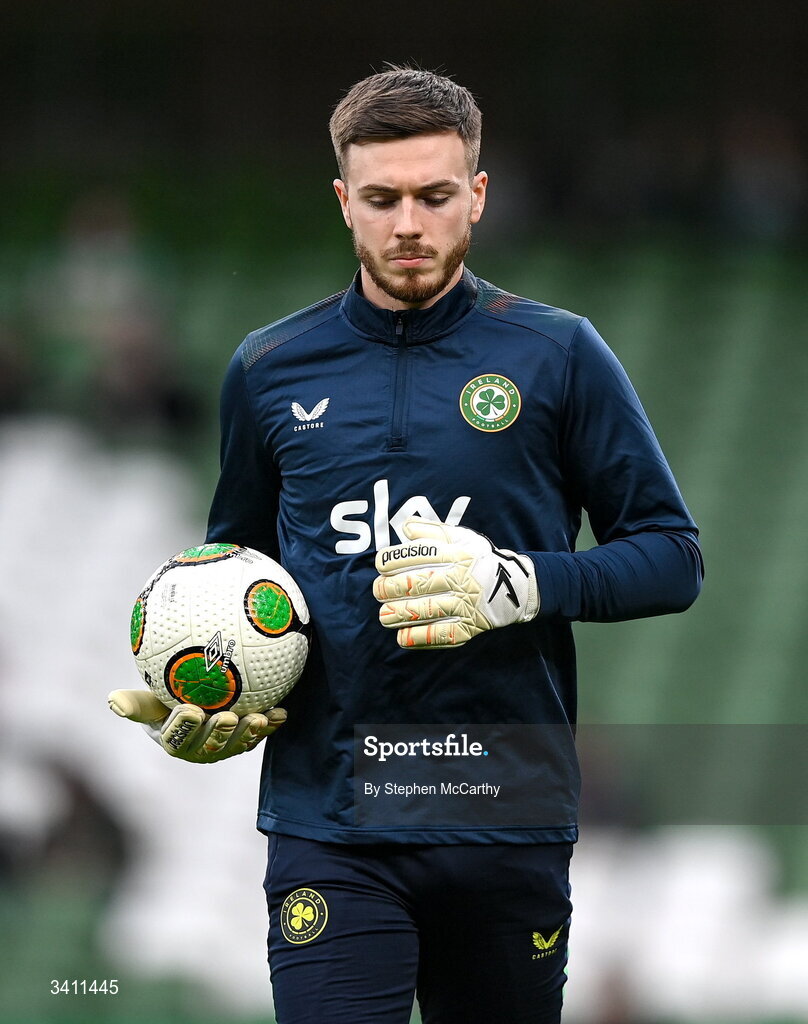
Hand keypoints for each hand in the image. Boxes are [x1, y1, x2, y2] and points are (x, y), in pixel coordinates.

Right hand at [107, 689, 285, 762]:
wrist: (197, 701)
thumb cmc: (166, 697)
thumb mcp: (150, 699)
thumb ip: (136, 702)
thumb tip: (112, 701)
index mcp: (174, 741)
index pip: (176, 738)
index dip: (183, 727)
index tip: (189, 709)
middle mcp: (199, 750)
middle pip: (210, 745)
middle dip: (218, 733)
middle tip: (225, 715)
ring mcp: (225, 748)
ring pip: (237, 744)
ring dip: (248, 733)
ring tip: (257, 718)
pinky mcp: (245, 741)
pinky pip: (258, 734)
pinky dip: (270, 725)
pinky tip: (281, 713)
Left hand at [373, 518, 539, 648]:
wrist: (516, 587)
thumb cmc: (480, 560)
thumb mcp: (462, 538)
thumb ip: (433, 531)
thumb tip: (406, 526)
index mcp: (459, 553)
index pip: (422, 553)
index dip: (396, 558)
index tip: (380, 564)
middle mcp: (463, 578)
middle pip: (422, 582)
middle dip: (393, 587)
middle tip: (377, 590)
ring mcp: (467, 604)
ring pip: (429, 609)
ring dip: (402, 614)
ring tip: (384, 616)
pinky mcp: (471, 626)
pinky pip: (444, 634)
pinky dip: (421, 637)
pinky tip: (402, 637)